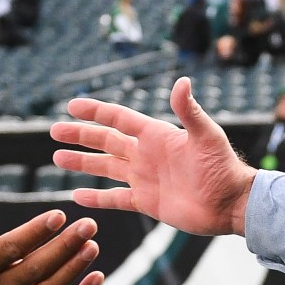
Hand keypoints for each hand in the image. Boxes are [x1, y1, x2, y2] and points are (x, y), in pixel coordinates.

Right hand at [50, 77, 254, 235]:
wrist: (231, 203)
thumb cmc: (223, 167)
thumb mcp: (207, 135)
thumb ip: (189, 110)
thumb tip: (181, 80)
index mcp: (156, 136)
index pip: (119, 119)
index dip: (96, 112)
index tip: (72, 106)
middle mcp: (146, 155)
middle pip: (105, 141)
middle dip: (80, 135)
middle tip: (54, 131)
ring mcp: (144, 178)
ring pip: (105, 167)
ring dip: (82, 163)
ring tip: (57, 158)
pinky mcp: (147, 202)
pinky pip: (115, 199)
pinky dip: (96, 198)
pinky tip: (77, 196)